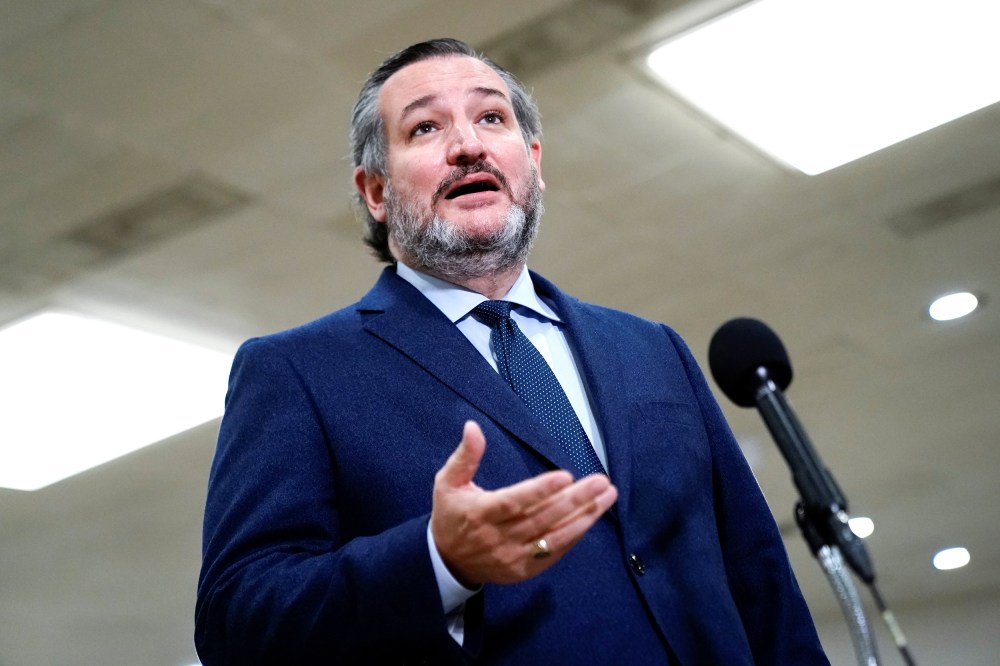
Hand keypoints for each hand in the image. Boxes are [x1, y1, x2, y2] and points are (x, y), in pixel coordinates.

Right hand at [430, 420, 617, 586]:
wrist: (447, 562)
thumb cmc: (451, 516)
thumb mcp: (447, 483)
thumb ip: (465, 456)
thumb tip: (473, 427)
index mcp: (480, 514)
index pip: (514, 502)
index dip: (540, 490)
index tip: (565, 476)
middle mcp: (499, 538)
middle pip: (542, 518)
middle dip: (575, 499)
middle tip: (600, 482)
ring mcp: (513, 556)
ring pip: (554, 536)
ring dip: (584, 517)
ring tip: (606, 496)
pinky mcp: (524, 569)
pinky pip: (554, 552)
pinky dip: (575, 535)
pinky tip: (591, 517)